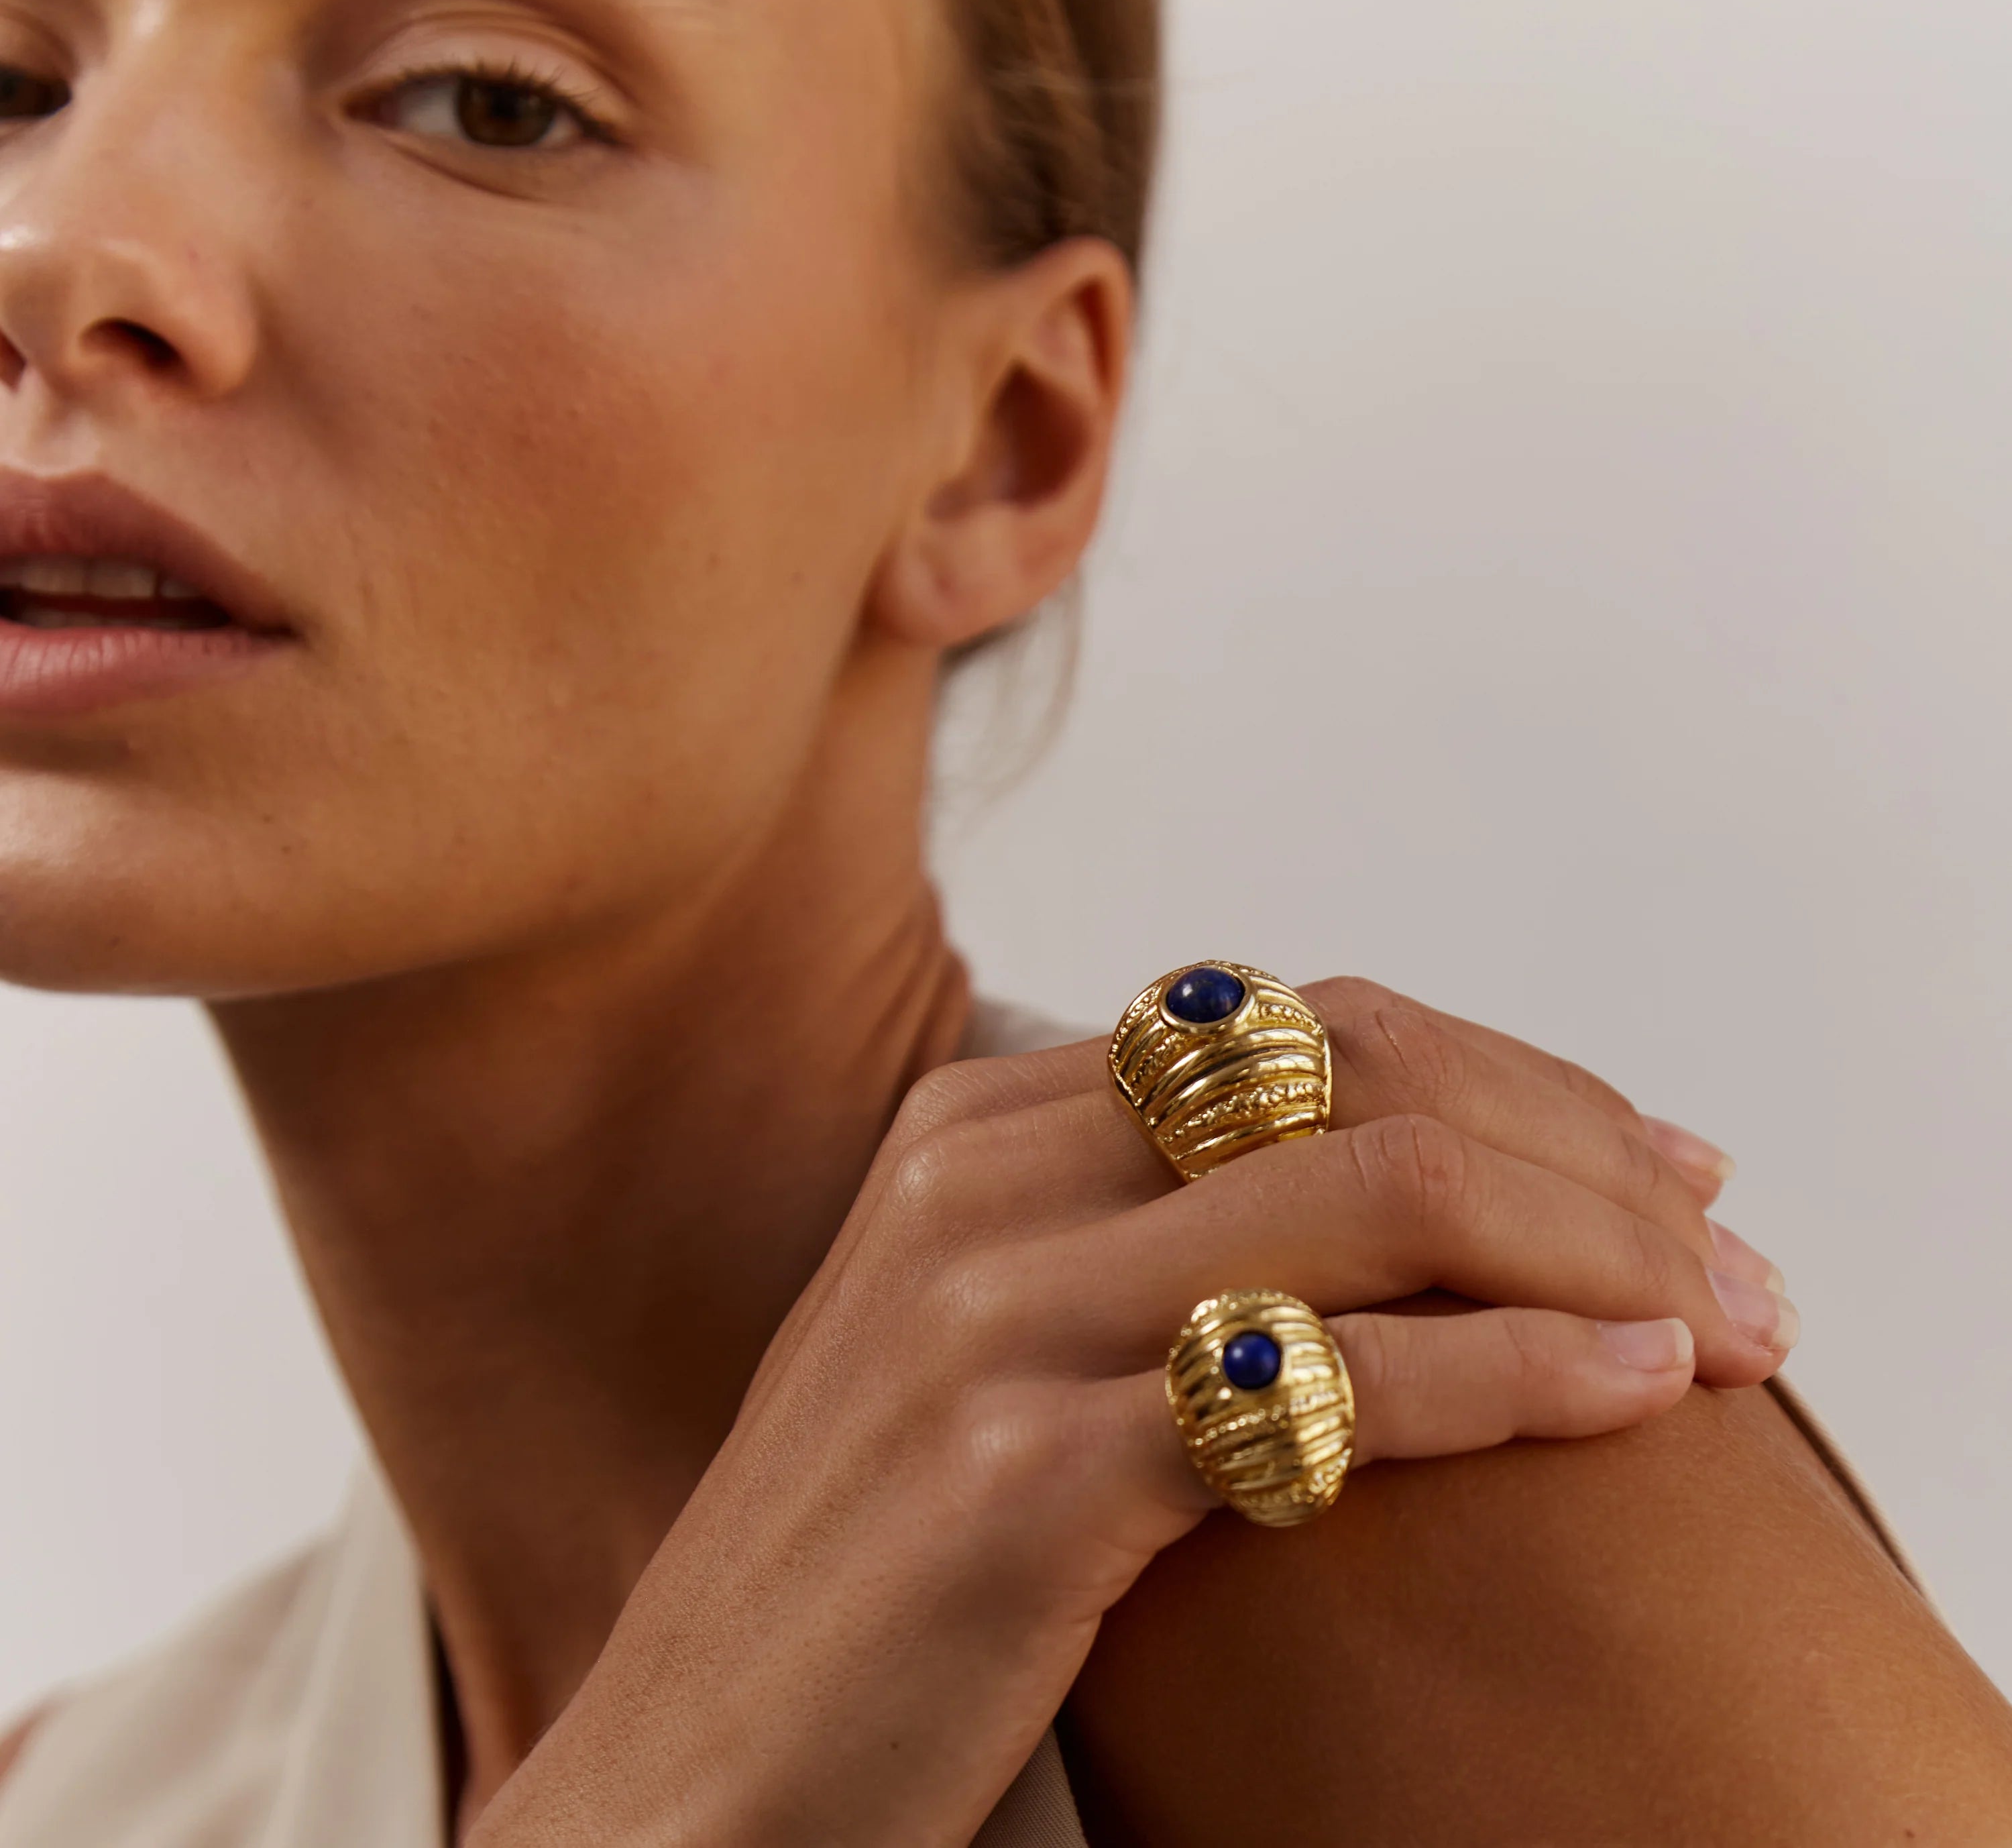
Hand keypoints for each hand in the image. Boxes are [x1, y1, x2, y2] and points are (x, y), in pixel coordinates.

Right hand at [470, 977, 1792, 1847]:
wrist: (684, 1777)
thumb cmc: (877, 1578)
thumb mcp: (992, 1349)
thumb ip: (1138, 1238)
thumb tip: (1388, 1202)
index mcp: (968, 1128)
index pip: (1297, 1022)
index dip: (1508, 1075)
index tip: (1654, 1164)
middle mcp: (974, 1181)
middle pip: (1354, 1075)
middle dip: (1579, 1148)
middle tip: (1727, 1247)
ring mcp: (988, 1313)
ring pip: (1371, 1194)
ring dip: (1592, 1247)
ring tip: (1725, 1327)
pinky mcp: (1020, 1472)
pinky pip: (1329, 1379)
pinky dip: (1515, 1374)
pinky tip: (1628, 1393)